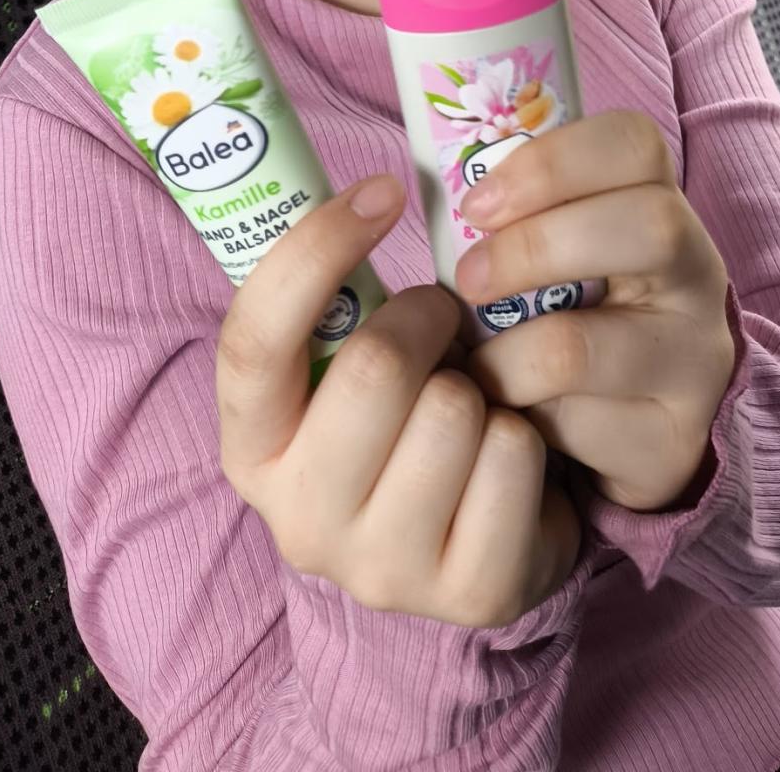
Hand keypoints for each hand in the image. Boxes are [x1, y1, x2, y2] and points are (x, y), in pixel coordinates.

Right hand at [216, 175, 579, 627]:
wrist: (475, 545)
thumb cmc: (406, 425)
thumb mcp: (349, 368)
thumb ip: (336, 304)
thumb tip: (370, 187)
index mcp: (252, 449)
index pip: (254, 339)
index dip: (314, 250)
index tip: (381, 189)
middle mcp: (298, 519)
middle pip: (372, 368)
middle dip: (426, 318)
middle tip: (445, 320)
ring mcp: (380, 568)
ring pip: (452, 410)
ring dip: (481, 382)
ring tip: (474, 400)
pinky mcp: (468, 593)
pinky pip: (513, 455)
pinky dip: (527, 435)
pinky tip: (509, 457)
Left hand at [454, 112, 736, 512]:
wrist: (641, 423)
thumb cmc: (574, 315)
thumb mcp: (559, 255)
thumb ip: (512, 219)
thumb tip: (393, 197)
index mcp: (662, 204)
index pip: (634, 144)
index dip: (550, 162)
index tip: (476, 204)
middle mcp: (697, 273)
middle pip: (646, 227)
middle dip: (531, 248)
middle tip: (466, 279)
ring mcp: (694, 358)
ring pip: (583, 346)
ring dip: (503, 355)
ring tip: (472, 364)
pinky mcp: (673, 437)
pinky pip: (577, 426)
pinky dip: (521, 416)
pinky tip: (505, 413)